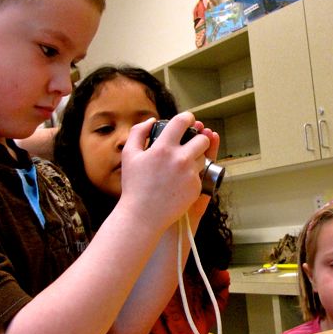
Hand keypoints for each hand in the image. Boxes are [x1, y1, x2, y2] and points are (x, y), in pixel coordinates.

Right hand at [118, 113, 209, 229]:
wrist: (143, 216)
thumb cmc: (134, 185)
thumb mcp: (129, 155)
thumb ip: (138, 132)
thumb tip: (152, 120)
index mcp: (163, 148)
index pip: (183, 122)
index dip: (188, 117)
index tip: (189, 120)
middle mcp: (180, 159)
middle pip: (202, 139)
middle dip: (199, 138)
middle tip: (191, 143)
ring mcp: (190, 174)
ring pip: (203, 158)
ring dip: (196, 157)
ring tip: (181, 165)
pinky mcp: (196, 187)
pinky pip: (199, 175)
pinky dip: (192, 175)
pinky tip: (179, 181)